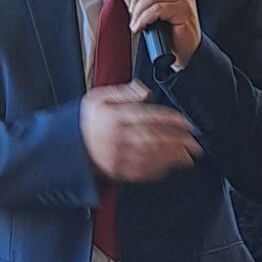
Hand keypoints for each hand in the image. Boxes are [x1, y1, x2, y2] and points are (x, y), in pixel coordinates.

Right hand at [80, 83, 198, 184]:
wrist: (67, 147)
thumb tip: (143, 89)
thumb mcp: (98, 97)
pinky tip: (169, 167)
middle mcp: (117, 137)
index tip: (184, 123)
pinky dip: (157, 170)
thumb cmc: (85, 122)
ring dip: (171, 157)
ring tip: (188, 156)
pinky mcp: (116, 171)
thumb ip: (123, 92)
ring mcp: (117, 156)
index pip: (148, 117)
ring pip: (150, 156)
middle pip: (153, 138)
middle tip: (193, 142)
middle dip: (177, 141)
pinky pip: (140, 172)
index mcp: (115, 117)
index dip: (169, 120)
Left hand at [124, 0, 201, 65]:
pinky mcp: (184, 12)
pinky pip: (158, 9)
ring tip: (135, 23)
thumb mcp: (151, 15)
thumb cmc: (171, 35)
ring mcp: (184, 1)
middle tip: (131, 11)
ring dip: (138, 10)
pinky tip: (140, 27)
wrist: (186, 54)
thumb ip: (139, 0)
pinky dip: (144, 18)